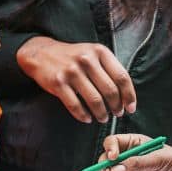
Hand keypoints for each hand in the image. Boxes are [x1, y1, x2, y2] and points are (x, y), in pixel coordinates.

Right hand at [16, 36, 136, 123]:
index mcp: (99, 52)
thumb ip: (108, 67)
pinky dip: (83, 115)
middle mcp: (86, 60)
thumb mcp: (92, 53)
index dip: (129, 95)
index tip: (130, 107)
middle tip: (117, 114)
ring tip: (103, 118)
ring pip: (94, 100)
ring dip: (101, 113)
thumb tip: (125, 93)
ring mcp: (71, 71)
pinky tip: (87, 118)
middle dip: (116, 106)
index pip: (122, 77)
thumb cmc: (71, 57)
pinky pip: (75, 105)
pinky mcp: (58, 83)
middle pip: (110, 90)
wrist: (41, 53)